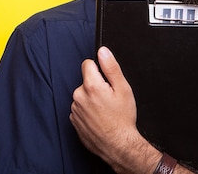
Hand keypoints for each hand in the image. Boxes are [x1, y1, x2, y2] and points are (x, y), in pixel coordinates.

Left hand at [70, 47, 159, 171]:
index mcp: (91, 86)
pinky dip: (88, 110)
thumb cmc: (122, 119)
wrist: (118, 145)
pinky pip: (80, 108)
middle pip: (86, 81)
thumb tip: (103, 51)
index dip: (99, 69)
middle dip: (96, 85)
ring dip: (91, 99)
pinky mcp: (74, 121)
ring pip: (83, 95)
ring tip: (105, 110)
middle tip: (109, 98)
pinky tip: (99, 118)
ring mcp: (75, 109)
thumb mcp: (123, 89)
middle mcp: (79, 96)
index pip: (87, 64)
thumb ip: (111, 67)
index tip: (106, 79)